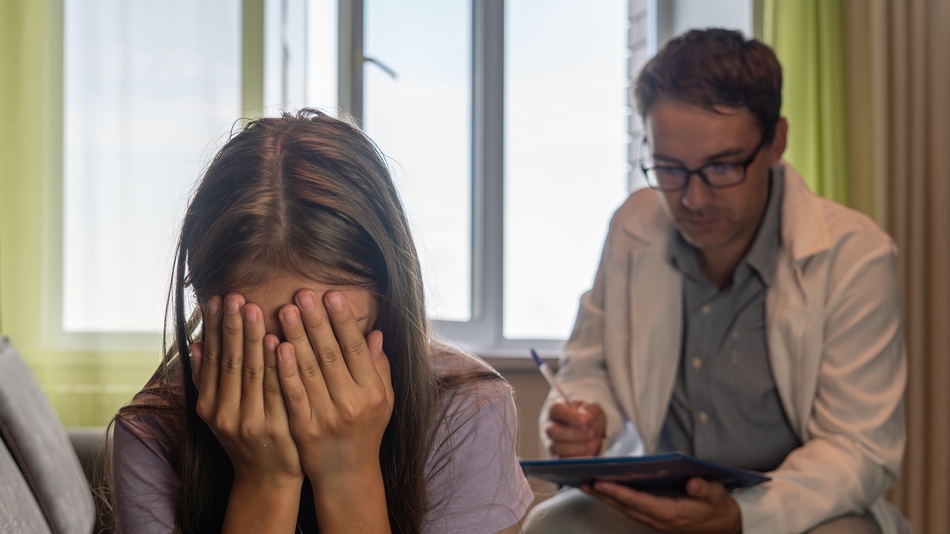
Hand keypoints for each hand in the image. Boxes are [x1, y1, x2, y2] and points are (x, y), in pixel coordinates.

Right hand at [193, 294, 303, 487]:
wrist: (267, 480)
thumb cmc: (247, 438)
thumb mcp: (220, 412)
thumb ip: (208, 379)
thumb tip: (194, 343)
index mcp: (210, 405)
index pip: (213, 358)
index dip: (215, 327)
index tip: (218, 299)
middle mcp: (225, 413)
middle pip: (230, 361)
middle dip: (233, 326)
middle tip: (236, 295)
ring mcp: (250, 421)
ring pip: (251, 373)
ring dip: (251, 338)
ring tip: (253, 308)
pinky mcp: (274, 428)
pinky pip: (275, 390)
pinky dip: (274, 365)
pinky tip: (276, 342)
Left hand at [274, 289, 394, 485]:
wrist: (347, 476)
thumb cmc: (365, 431)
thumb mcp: (383, 400)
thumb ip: (379, 366)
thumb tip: (375, 332)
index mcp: (373, 392)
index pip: (355, 349)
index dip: (342, 320)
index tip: (330, 295)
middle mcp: (352, 403)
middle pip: (330, 354)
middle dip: (315, 321)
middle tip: (302, 293)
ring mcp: (326, 417)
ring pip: (308, 370)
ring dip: (296, 337)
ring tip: (284, 310)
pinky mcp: (304, 429)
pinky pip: (292, 393)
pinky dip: (284, 369)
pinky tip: (276, 346)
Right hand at [544, 400, 605, 456]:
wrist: (590, 432)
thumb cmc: (587, 417)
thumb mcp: (593, 408)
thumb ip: (590, 409)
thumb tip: (586, 418)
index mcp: (555, 409)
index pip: (555, 409)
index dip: (569, 416)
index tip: (584, 421)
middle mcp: (548, 425)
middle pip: (552, 430)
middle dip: (574, 434)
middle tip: (591, 434)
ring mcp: (549, 442)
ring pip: (555, 447)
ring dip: (577, 448)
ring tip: (592, 445)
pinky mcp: (554, 456)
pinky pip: (561, 460)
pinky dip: (576, 458)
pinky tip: (588, 454)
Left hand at [583, 477, 741, 533]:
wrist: (723, 525)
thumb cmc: (717, 506)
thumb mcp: (716, 495)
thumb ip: (704, 489)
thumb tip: (693, 482)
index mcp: (671, 513)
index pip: (639, 502)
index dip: (619, 493)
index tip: (601, 483)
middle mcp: (659, 519)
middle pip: (625, 507)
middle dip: (604, 496)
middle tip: (583, 482)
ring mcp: (655, 521)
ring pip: (625, 510)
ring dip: (606, 499)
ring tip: (587, 485)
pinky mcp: (654, 518)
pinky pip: (630, 510)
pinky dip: (616, 501)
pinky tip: (605, 492)